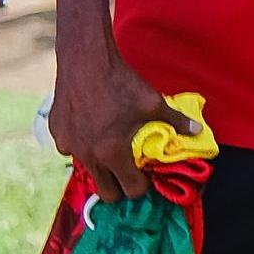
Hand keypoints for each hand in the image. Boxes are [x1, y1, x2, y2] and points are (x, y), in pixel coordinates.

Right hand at [46, 35, 178, 197]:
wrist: (85, 60)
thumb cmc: (121, 83)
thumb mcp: (153, 103)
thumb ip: (175, 121)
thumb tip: (197, 131)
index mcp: (113, 153)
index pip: (130, 191)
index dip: (141, 185)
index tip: (144, 175)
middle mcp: (88, 155)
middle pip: (106, 193)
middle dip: (119, 186)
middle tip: (127, 171)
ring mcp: (68, 146)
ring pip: (87, 170)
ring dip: (100, 165)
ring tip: (109, 146)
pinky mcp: (56, 133)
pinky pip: (70, 150)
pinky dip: (81, 145)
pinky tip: (90, 128)